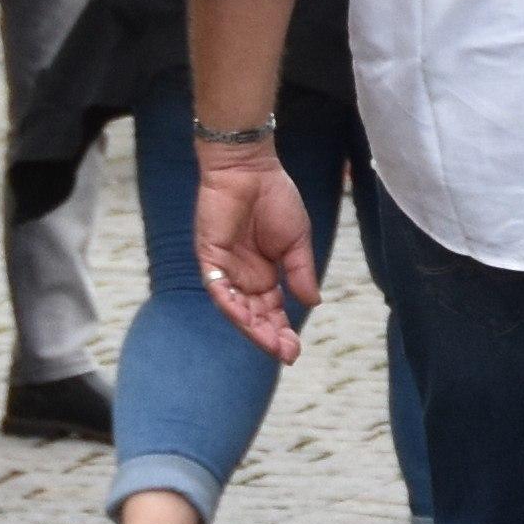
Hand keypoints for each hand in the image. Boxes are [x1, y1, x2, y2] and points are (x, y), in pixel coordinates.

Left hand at [197, 144, 318, 362]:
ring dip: (252, 329)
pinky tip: (246, 320)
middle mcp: (243, 278)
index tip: (296, 350)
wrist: (251, 169)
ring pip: (236, 309)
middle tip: (287, 354)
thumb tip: (312, 303)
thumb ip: (301, 272)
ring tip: (271, 345)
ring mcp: (225, 270)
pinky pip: (218, 288)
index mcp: (265, 275)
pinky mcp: (210, 257)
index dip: (282, 331)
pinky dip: (231, 305)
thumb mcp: (297, 242)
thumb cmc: (275, 199)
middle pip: (255, 316)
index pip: (272, 311)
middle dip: (270, 337)